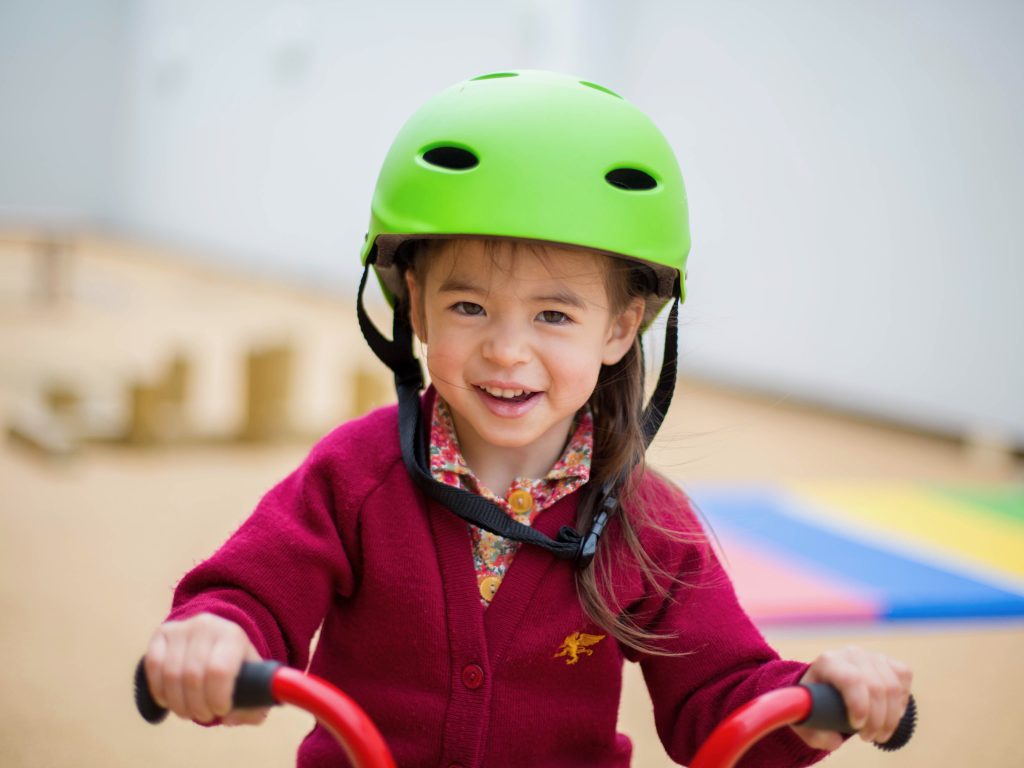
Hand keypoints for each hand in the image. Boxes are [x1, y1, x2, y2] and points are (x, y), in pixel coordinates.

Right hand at [144, 613, 269, 725]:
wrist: (215, 637)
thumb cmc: (236, 666)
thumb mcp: (252, 682)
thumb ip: (252, 708)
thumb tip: (229, 719)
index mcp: (233, 636)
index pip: (219, 671)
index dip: (217, 698)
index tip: (221, 710)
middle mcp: (207, 626)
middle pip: (193, 676)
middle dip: (198, 706)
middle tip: (205, 715)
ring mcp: (182, 628)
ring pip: (171, 675)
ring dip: (179, 703)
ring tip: (190, 712)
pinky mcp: (162, 633)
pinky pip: (153, 667)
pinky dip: (160, 692)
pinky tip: (171, 700)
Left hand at [791, 645, 912, 751]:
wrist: (825, 688)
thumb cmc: (815, 705)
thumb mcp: (807, 721)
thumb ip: (816, 735)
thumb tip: (835, 740)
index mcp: (827, 662)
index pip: (850, 679)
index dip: (860, 706)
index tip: (857, 727)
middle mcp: (850, 654)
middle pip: (876, 687)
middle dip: (877, 721)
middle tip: (868, 738)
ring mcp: (871, 656)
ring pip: (893, 686)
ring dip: (891, 718)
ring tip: (879, 734)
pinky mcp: (887, 661)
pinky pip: (904, 677)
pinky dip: (901, 701)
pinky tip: (889, 713)